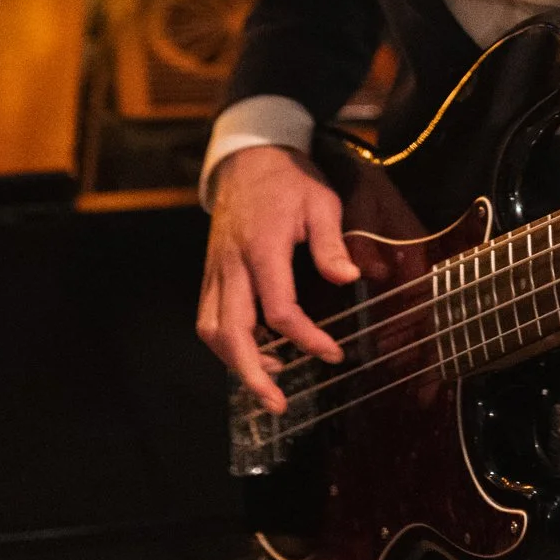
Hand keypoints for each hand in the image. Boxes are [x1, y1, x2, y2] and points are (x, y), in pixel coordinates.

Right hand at [196, 144, 359, 411]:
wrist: (247, 156)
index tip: (334, 354)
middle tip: (278, 404)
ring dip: (236, 362)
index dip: (306, 338)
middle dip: (252, 374)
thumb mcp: (320, 201)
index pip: (279, 309)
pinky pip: (209, 316)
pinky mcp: (211, 272)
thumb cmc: (289, 179)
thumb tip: (350, 277)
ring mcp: (216, 269)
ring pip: (212, 329)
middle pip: (231, 332)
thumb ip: (330, 243)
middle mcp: (232, 264)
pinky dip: (226, 343)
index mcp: (262, 248)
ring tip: (269, 380)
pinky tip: (255, 351)